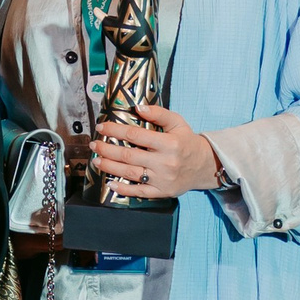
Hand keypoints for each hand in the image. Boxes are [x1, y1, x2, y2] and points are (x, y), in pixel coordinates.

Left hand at [89, 100, 223, 195]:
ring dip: (109, 167)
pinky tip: (110, 183)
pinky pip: (139, 192)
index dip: (115, 130)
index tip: (101, 127)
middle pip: (128, 155)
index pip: (135, 135)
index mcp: (169, 144)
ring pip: (130, 173)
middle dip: (107, 149)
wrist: (205, 166)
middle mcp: (165, 162)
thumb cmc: (187, 142)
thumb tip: (138, 107)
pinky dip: (123, 189)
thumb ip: (159, 113)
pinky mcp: (161, 192)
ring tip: (96, 160)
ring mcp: (162, 179)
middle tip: (94, 144)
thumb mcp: (178, 123)